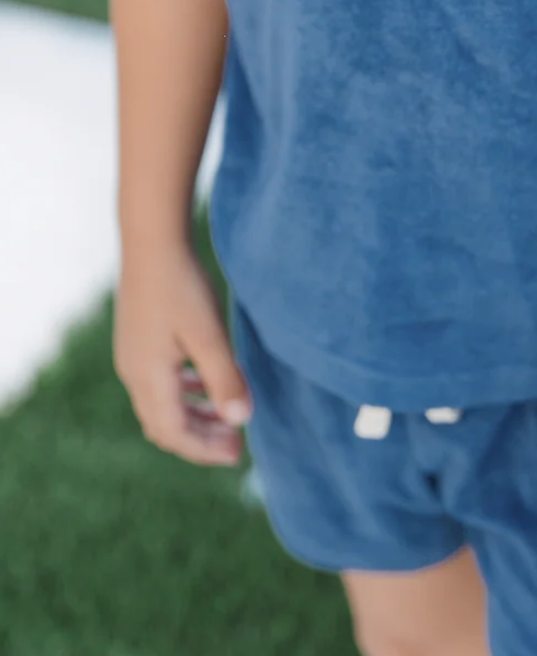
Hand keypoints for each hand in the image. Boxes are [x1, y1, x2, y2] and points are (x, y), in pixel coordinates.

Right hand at [113, 239, 251, 465]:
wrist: (152, 243)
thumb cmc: (182, 287)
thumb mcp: (209, 334)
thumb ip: (225, 378)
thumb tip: (242, 420)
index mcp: (148, 378)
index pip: (174, 433)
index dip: (204, 449)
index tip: (237, 456)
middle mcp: (134, 373)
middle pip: (165, 424)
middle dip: (200, 438)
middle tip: (235, 444)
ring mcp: (133, 356)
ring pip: (162, 404)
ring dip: (194, 415)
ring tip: (227, 416)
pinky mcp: (139, 340)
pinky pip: (160, 382)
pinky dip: (185, 392)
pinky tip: (208, 381)